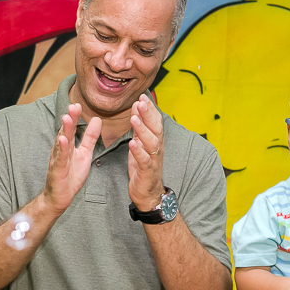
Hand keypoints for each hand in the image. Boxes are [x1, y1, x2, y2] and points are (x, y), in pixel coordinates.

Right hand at [41, 104, 100, 215]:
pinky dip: (62, 149)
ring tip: (67, 118)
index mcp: (68, 145)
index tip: (77, 104)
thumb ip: (90, 137)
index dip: (74, 116)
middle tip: (73, 106)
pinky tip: (63, 140)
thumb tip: (97, 120)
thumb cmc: (71, 175)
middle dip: (69, 119)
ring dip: (64, 130)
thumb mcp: (85, 153)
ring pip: (62, 142)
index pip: (71, 128)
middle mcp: (61, 149)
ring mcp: (58, 159)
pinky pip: (60, 158)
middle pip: (66, 131)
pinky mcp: (58, 170)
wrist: (61, 196)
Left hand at [127, 94, 163, 209]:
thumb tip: (136, 106)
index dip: (150, 109)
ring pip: (151, 142)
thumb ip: (139, 126)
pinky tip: (133, 143)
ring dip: (143, 130)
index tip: (142, 97)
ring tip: (134, 119)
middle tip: (140, 102)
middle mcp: (157, 148)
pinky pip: (145, 160)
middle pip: (155, 128)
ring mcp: (153, 159)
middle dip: (148, 115)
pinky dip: (139, 151)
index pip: (155, 121)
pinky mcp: (147, 171)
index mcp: (155, 140)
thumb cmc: (143, 167)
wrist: (148, 193)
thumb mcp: (140, 143)